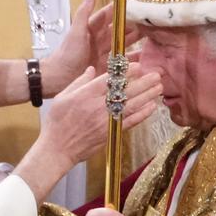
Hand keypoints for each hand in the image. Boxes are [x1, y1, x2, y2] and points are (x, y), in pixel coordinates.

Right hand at [13, 64, 160, 203]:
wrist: (58, 148)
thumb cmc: (56, 122)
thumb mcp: (62, 97)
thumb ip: (78, 82)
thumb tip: (92, 70)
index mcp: (84, 95)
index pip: (109, 80)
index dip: (125, 73)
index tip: (138, 66)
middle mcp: (97, 106)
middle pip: (125, 92)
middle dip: (143, 82)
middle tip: (156, 74)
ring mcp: (105, 120)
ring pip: (131, 106)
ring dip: (147, 96)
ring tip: (159, 87)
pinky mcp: (110, 132)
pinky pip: (130, 122)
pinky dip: (142, 114)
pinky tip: (152, 106)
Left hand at [42, 0, 142, 96]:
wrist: (59, 77)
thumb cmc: (67, 53)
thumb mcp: (76, 31)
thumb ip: (83, 14)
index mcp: (92, 29)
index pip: (109, 16)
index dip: (121, 11)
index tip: (135, 4)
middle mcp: (100, 40)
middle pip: (119, 30)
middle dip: (134, 25)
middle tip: (150, 20)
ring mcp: (104, 54)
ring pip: (123, 44)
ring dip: (136, 41)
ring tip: (152, 37)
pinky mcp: (106, 67)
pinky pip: (122, 62)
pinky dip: (133, 60)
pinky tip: (145, 58)